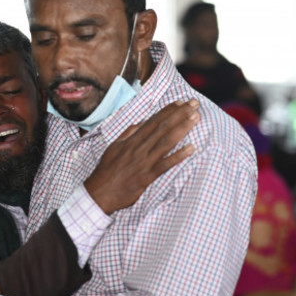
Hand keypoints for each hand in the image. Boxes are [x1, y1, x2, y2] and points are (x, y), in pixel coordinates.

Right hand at [85, 99, 199, 213]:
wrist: (99, 192)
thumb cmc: (107, 171)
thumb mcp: (114, 147)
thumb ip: (128, 133)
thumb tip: (142, 121)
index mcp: (132, 140)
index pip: (153, 121)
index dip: (168, 111)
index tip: (181, 102)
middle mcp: (139, 148)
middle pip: (163, 127)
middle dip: (180, 114)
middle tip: (194, 104)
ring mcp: (144, 161)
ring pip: (166, 141)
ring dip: (182, 128)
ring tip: (195, 117)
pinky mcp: (147, 176)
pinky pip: (165, 164)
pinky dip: (178, 156)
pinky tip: (191, 148)